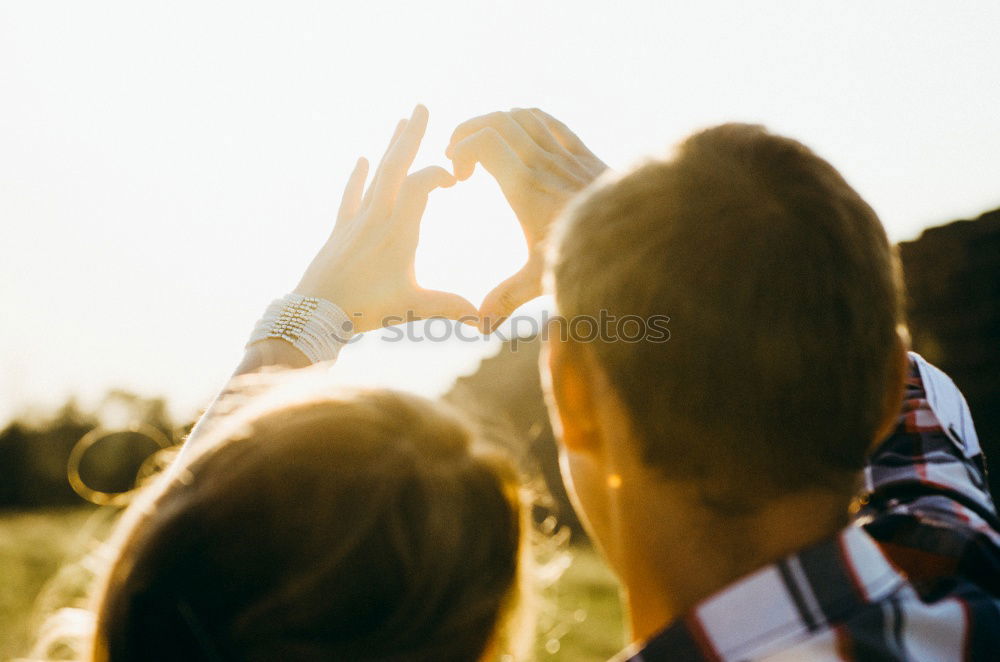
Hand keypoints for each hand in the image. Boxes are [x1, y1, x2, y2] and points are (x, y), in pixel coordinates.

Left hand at [295, 105, 476, 332]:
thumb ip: (449, 309)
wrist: (314, 315)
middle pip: (395, 167)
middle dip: (410, 137)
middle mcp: (376, 219)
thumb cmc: (365, 312)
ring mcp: (356, 222)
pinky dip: (358, 177)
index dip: (437, 174)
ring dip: (389, 148)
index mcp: (398, 233)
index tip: (455, 177)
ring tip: (401, 121)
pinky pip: (351, 196)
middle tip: (421, 107)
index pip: (419, 186)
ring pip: (376, 176)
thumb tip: (484, 319)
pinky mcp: (340, 231)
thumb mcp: (411, 309)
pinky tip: (363, 158)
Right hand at [446, 108, 606, 331]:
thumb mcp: (542, 279)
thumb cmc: (589, 259)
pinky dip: (525, 120)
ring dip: (495, 123)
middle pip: (498, 121)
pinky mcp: (584, 153)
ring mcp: (566, 155)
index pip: (483, 143)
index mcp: (526, 187)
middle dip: (469, 131)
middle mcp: (545, 164)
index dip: (460, 150)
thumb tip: (478, 324)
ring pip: (522, 116)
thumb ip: (506, 298)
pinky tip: (517, 138)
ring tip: (482, 145)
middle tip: (457, 157)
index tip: (457, 176)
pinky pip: (549, 121)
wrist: (639, 240)